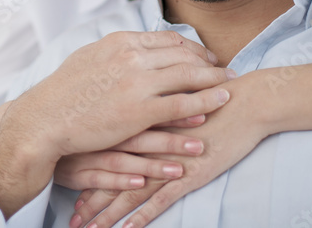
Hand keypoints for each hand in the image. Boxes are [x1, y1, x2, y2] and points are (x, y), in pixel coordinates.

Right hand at [0, 31, 230, 216]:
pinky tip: (218, 105)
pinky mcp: (138, 111)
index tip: (204, 56)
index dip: (191, 48)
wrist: (44, 118)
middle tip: (226, 69)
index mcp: (120, 42)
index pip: (167, 39)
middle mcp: (131, 57)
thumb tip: (130, 44)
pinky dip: (203, 103)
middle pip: (183, 55)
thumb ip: (114, 50)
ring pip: (187, 77)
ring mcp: (136, 83)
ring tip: (231, 86)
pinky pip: (181, 105)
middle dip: (208, 62)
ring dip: (213, 81)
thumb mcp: (89, 57)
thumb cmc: (63, 92)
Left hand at [70, 71, 271, 227]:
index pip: (104, 148)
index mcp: (140, 121)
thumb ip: (152, 104)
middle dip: (90, 197)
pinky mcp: (188, 174)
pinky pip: (159, 200)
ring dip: (107, 213)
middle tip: (72, 218)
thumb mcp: (173, 95)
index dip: (85, 167)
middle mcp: (147, 141)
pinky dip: (141, 216)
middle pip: (110, 173)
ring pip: (129, 191)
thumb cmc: (212, 96)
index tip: (66, 183)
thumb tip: (136, 110)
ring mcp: (166, 159)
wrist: (245, 101)